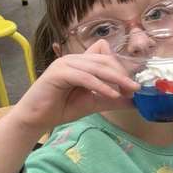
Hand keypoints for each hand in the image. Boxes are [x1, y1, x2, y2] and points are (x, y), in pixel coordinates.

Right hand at [11, 40, 137, 132]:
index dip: (121, 67)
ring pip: (97, 66)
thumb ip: (113, 100)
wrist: (36, 119)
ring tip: (129, 92)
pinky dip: (100, 86)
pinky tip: (112, 95)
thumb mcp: (94, 103)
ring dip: (116, 79)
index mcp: (82, 62)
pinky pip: (85, 77)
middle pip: (106, 59)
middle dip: (123, 74)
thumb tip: (136, 102)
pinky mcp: (58, 73)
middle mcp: (74, 59)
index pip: (106, 54)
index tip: (133, 84)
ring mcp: (65, 63)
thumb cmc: (62, 108)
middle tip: (135, 89)